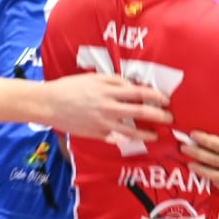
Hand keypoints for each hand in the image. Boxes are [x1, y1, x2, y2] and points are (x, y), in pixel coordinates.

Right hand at [42, 73, 171, 142]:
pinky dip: (126, 139)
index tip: (166, 99)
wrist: (49, 104)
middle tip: (169, 118)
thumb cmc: (70, 88)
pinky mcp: (97, 134)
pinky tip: (133, 140)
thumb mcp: (94, 78)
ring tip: (156, 135)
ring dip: (147, 134)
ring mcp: (103, 124)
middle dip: (158, 116)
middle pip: (140, 112)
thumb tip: (132, 85)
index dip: (155, 96)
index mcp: (109, 91)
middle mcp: (109, 108)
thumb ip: (114, 81)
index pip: (139, 93)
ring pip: (131, 131)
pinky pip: (115, 138)